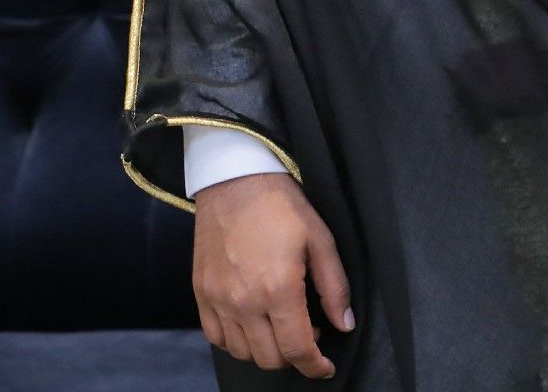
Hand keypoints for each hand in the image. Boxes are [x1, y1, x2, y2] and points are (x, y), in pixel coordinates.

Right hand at [192, 172, 354, 378]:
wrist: (235, 181)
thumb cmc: (282, 206)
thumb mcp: (321, 240)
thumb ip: (334, 287)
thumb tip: (345, 324)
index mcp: (278, 289)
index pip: (297, 348)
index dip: (315, 366)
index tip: (325, 367)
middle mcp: (244, 302)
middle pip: (270, 358)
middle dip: (294, 356)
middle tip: (308, 334)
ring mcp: (218, 300)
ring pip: (243, 353)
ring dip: (266, 350)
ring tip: (282, 325)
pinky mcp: (201, 294)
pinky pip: (217, 338)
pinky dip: (237, 342)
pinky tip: (253, 323)